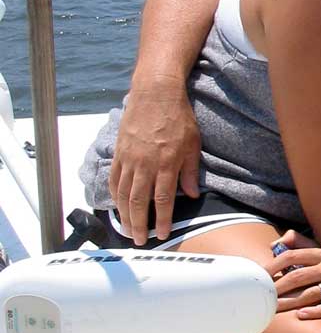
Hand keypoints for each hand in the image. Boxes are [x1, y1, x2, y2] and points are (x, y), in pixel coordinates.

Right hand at [109, 81, 200, 243]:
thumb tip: (191, 194)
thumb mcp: (193, 143)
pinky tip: (117, 206)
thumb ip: (190, 171)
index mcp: (167, 163)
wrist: (156, 93)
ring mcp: (130, 158)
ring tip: (128, 229)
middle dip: (139, 224)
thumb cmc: (178, 117)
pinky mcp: (120, 152)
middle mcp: (146, 164)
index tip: (162, 234)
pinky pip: (114, 178)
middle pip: (139, 202)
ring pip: (123, 193)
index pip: (162, 200)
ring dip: (125, 215)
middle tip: (140, 240)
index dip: (161, 220)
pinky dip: (114, 195)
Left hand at [270, 230, 320, 316]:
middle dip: (277, 288)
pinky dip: (315, 311)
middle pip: (297, 276)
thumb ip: (299, 243)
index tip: (259, 278)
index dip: (273, 266)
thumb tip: (276, 243)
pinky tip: (301, 315)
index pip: (291, 256)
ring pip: (311, 293)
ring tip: (274, 310)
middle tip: (263, 298)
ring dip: (290, 302)